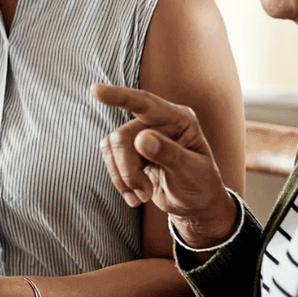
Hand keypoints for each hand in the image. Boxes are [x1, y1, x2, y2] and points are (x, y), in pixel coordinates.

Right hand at [93, 83, 236, 247]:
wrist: (195, 205)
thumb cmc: (201, 186)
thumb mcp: (192, 172)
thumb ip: (169, 154)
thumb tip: (141, 139)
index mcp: (179, 120)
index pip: (145, 103)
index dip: (120, 96)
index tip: (96, 90)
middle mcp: (159, 122)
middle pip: (122, 136)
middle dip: (127, 169)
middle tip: (144, 194)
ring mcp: (143, 135)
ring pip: (112, 148)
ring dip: (123, 177)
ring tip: (143, 196)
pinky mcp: (132, 150)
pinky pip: (111, 160)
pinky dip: (120, 182)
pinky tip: (136, 196)